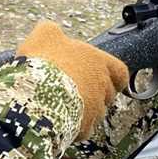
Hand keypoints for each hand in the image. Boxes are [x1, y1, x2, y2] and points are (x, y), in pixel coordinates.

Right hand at [17, 21, 127, 139]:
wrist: (37, 94)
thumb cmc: (44, 62)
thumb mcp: (44, 35)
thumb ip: (51, 30)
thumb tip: (50, 29)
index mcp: (98, 62)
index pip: (120, 71)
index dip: (115, 75)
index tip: (107, 77)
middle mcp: (102, 86)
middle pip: (108, 93)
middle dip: (95, 93)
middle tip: (75, 90)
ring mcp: (95, 110)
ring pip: (95, 112)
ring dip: (83, 110)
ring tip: (62, 105)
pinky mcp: (84, 128)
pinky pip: (82, 129)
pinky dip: (73, 126)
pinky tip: (58, 119)